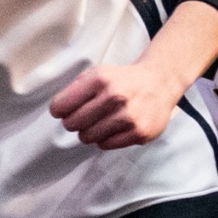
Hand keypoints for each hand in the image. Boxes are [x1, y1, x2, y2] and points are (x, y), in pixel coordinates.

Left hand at [50, 59, 179, 148]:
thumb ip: (75, 89)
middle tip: (83, 117)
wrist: (159, 83)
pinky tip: (113, 128)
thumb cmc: (121, 80)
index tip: (62, 110)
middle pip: (72, 124)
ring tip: (99, 121)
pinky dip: (105, 139)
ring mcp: (129, 116)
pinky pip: (106, 145)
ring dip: (89, 132)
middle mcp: (115, 96)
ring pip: (88, 137)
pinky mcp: (139, 132)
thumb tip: (58, 111)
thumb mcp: (98, 73)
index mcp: (100, 79)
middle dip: (73, 122)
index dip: (59, 110)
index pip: (61, 106)